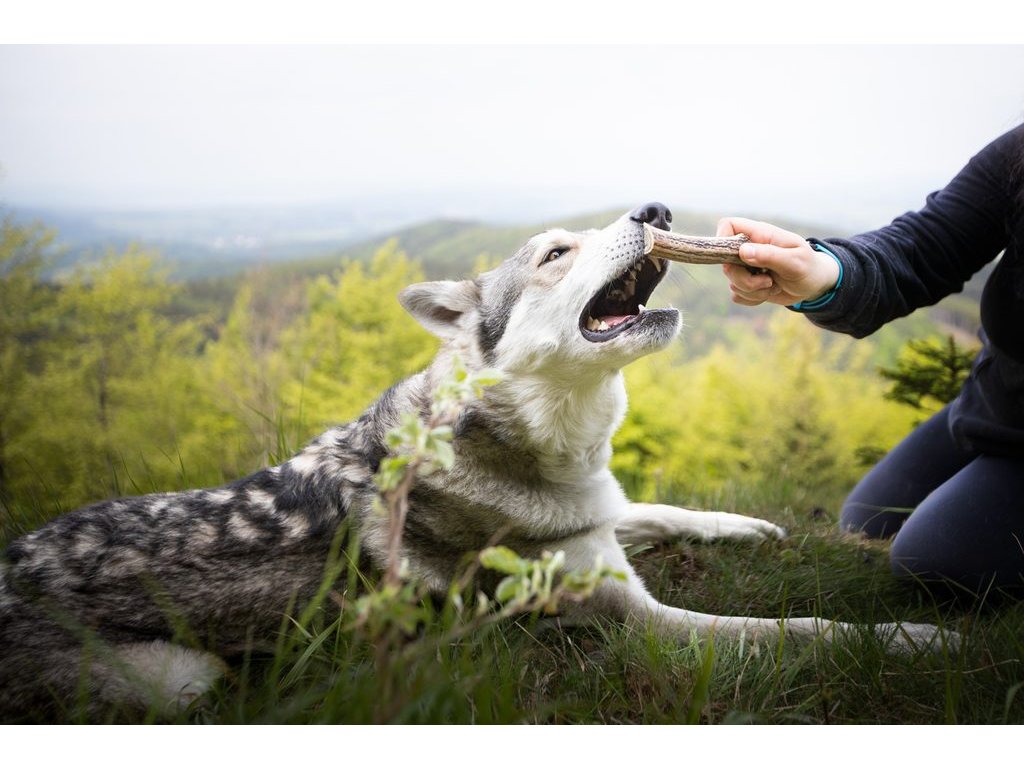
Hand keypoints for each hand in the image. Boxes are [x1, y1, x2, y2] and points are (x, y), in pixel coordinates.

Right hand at [716, 217, 839, 306]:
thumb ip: (770, 255)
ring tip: (774, 285)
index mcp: (760, 235)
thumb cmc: (808, 267)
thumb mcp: (795, 261)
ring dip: (753, 291)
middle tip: (767, 281)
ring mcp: (746, 267)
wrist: (815, 285)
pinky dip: (753, 299)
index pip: (728, 225)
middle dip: (744, 279)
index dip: (722, 238)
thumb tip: (742, 251)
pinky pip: (737, 295)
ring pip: (732, 282)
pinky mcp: (747, 284)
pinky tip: (769, 292)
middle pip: (725, 262)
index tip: (732, 258)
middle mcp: (749, 249)